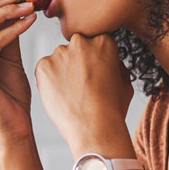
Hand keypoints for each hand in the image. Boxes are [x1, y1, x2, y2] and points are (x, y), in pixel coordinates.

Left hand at [34, 34, 133, 153]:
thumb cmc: (112, 109)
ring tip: (71, 95)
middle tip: (81, 85)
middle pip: (75, 48)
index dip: (94, 60)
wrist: (94, 128)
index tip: (94, 74)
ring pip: (58, 59)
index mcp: (103, 41)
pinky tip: (60, 96)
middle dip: (76, 63)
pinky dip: (49, 81)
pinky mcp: (43, 66)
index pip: (94, 43)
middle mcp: (80, 42)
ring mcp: (60, 53)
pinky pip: (44, 70)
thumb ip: (115, 64)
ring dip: (62, 72)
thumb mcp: (124, 82)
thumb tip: (108, 60)